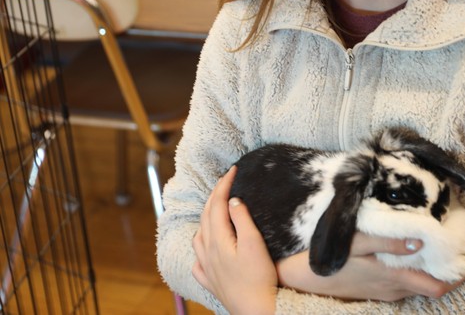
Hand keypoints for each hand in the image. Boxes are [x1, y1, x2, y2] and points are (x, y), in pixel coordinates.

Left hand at [192, 166, 277, 314]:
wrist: (255, 310)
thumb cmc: (258, 278)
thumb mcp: (254, 244)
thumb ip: (242, 220)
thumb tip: (233, 200)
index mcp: (218, 239)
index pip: (218, 204)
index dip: (224, 184)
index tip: (233, 170)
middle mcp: (207, 251)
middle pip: (207, 216)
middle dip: (215, 195)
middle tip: (226, 180)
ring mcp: (206, 267)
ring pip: (199, 235)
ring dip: (206, 216)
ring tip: (216, 206)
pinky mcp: (211, 280)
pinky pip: (198, 259)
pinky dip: (200, 245)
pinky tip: (205, 247)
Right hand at [276, 233, 461, 301]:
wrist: (302, 277)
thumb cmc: (331, 257)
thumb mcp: (357, 242)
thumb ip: (388, 242)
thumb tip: (419, 240)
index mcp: (394, 278)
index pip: (437, 287)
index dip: (456, 276)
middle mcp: (393, 289)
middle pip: (431, 287)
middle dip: (447, 270)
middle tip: (457, 247)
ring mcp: (384, 291)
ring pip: (417, 285)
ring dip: (431, 270)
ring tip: (439, 246)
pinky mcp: (374, 289)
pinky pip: (403, 283)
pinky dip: (414, 271)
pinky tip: (412, 252)